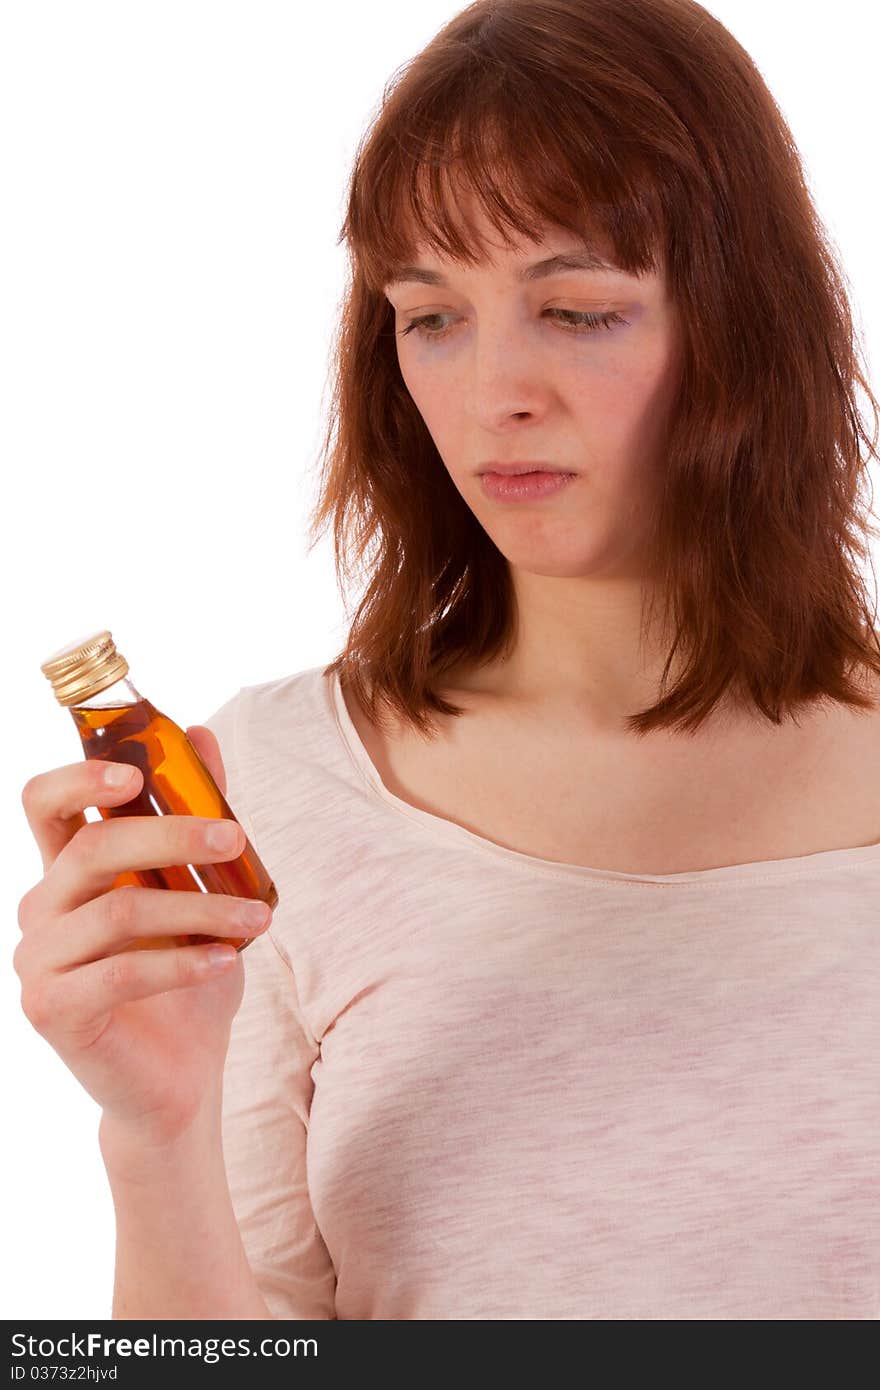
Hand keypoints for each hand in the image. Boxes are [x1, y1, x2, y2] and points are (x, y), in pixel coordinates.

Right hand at [14, 726, 271, 1148]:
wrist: (179, 1078)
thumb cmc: (185, 975)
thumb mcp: (199, 889)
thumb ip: (193, 814)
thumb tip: (198, 733)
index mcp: (68, 871)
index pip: (45, 801)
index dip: (79, 777)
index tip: (135, 773)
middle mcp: (42, 909)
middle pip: (93, 848)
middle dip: (172, 835)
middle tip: (236, 839)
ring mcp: (38, 961)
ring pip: (120, 912)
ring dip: (201, 909)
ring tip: (260, 919)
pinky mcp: (52, 1010)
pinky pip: (121, 973)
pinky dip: (183, 963)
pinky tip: (228, 960)